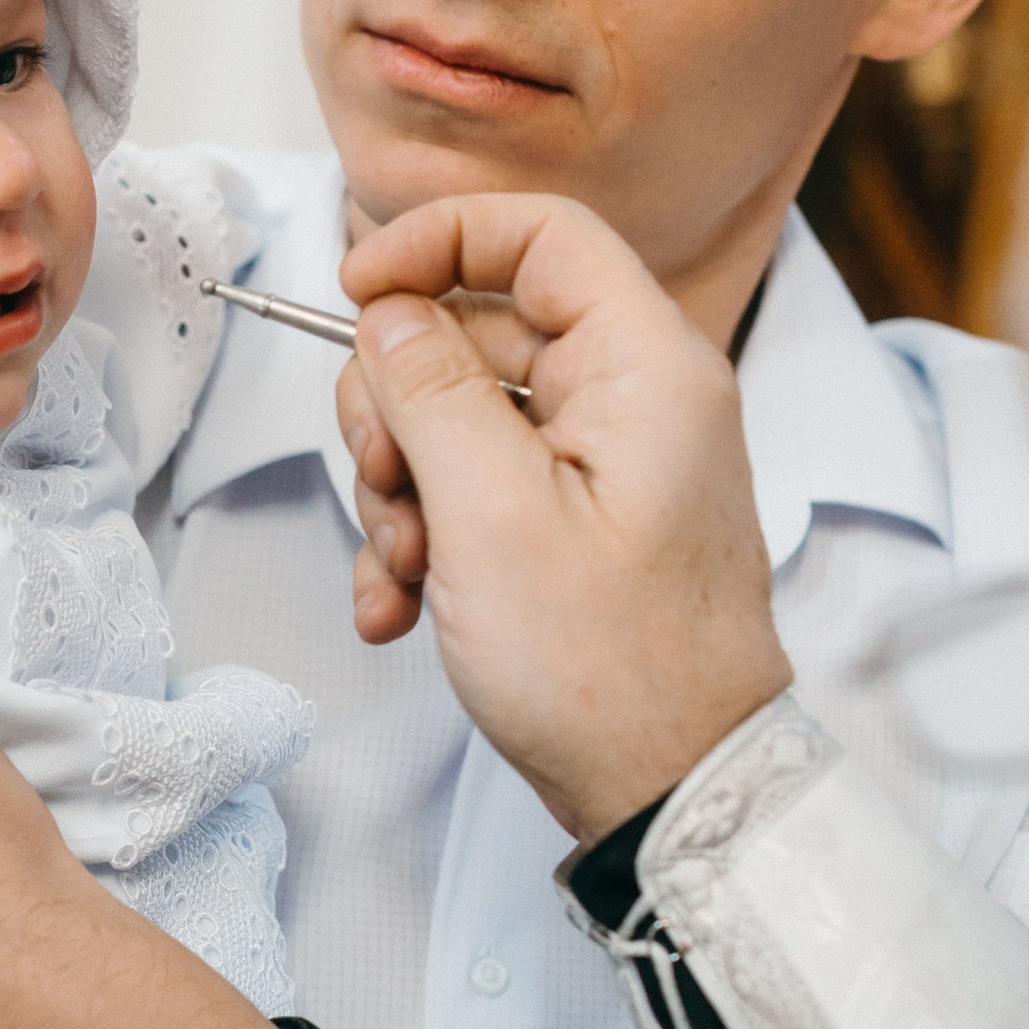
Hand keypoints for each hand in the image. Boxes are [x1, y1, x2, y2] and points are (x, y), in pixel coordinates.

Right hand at [337, 194, 790, 840]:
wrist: (673, 795)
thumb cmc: (609, 669)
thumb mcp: (490, 516)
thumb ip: (432, 391)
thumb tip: (390, 313)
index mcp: (642, 368)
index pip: (538, 233)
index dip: (436, 241)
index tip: (355, 293)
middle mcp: (632, 400)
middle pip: (475, 330)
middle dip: (399, 409)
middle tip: (385, 487)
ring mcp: (604, 464)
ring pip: (459, 416)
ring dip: (402, 490)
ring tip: (404, 572)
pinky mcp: (576, 522)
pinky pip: (474, 488)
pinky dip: (425, 538)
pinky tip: (400, 607)